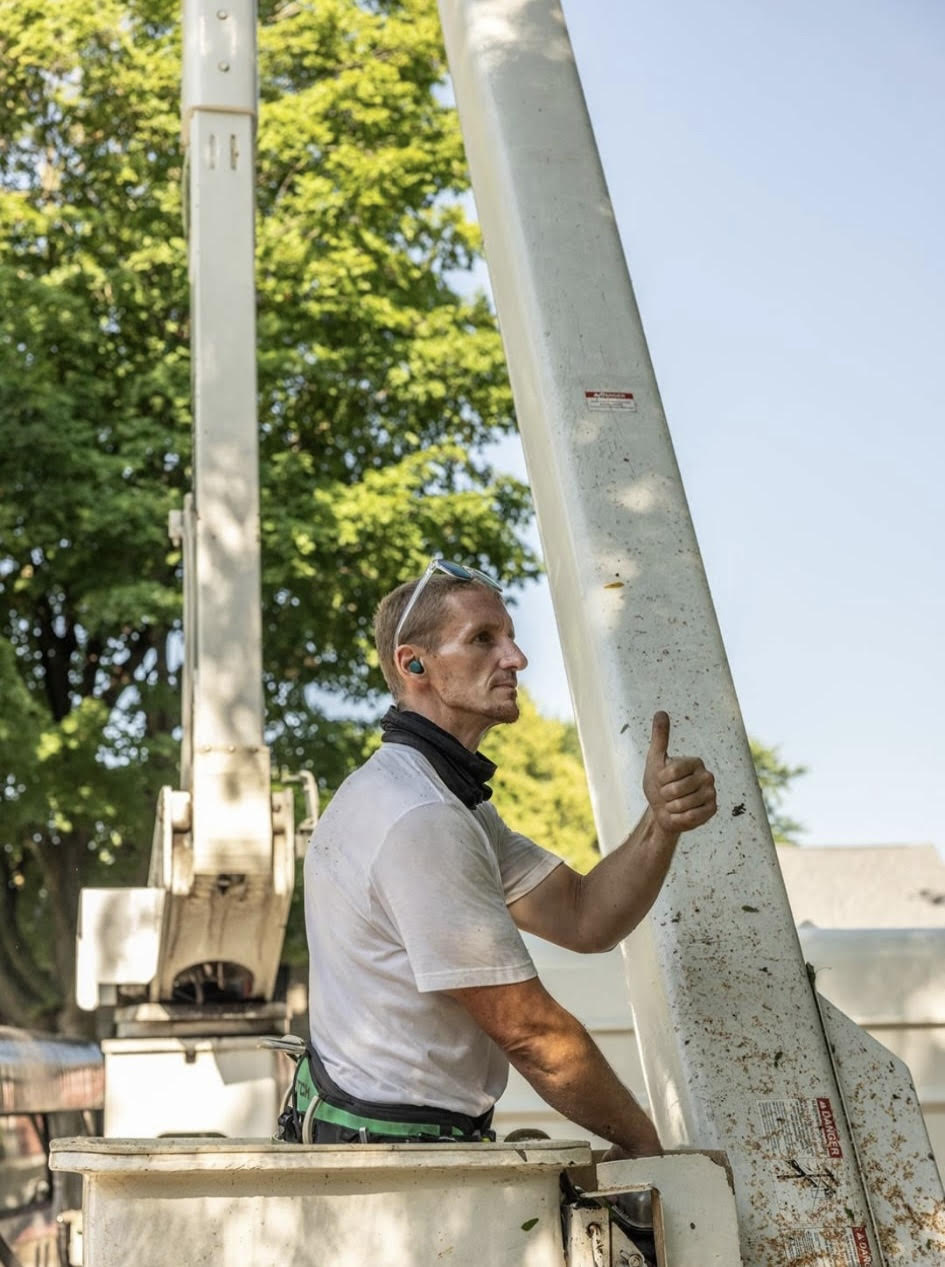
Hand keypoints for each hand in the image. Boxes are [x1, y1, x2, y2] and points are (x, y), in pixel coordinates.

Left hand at [643, 711, 716, 835]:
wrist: (662, 810)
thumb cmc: (658, 784)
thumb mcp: (655, 759)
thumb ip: (659, 736)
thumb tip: (661, 711)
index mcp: (695, 762)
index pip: (671, 771)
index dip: (660, 779)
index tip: (661, 780)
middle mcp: (707, 776)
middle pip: (676, 789)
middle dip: (664, 795)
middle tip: (667, 795)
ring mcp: (712, 794)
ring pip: (682, 804)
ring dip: (671, 808)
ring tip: (673, 804)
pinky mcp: (712, 811)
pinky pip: (690, 817)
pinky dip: (679, 818)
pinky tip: (681, 814)